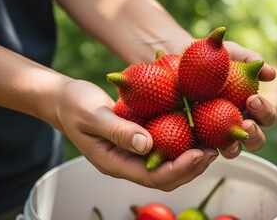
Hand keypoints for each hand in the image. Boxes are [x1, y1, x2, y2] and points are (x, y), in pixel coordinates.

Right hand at [53, 79, 217, 190]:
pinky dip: (182, 142)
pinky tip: (196, 129)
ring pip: (167, 164)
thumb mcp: (92, 115)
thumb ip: (118, 130)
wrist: (63, 99)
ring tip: (211, 144)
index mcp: (115, 162)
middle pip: (165, 177)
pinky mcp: (139, 139)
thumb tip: (147, 144)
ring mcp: (133, 152)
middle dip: (191, 167)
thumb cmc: (73, 105)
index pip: (152, 176)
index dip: (178, 169)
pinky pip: (164, 146)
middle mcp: (127, 162)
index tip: (198, 153)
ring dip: (191, 157)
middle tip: (213, 151)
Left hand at [169, 37, 276, 158]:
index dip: (264, 112)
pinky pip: (203, 150)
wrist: (173, 58)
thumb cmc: (206, 55)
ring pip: (233, 150)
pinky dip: (205, 151)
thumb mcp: (227, 51)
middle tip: (245, 124)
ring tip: (228, 143)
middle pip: (256, 139)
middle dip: (255, 135)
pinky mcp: (196, 139)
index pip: (266, 116)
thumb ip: (248, 58)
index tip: (252, 99)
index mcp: (249, 107)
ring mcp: (216, 134)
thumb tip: (271, 74)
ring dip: (234, 149)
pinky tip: (201, 145)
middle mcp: (236, 123)